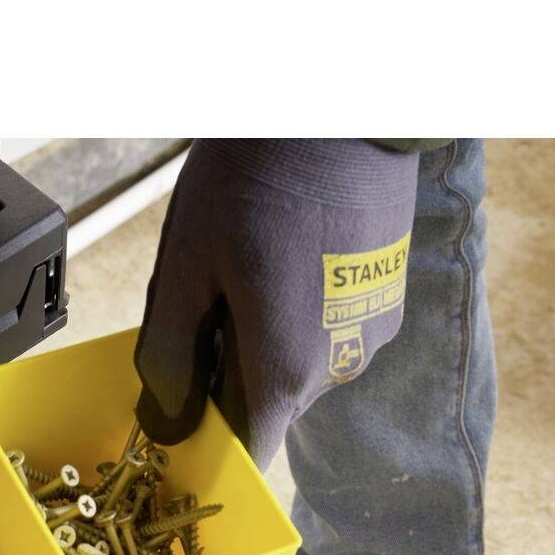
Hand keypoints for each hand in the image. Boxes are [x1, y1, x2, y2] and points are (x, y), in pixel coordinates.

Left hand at [134, 140, 423, 468]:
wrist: (349, 105)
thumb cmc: (259, 178)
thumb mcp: (187, 267)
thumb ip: (170, 356)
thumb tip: (164, 422)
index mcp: (285, 371)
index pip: (248, 448)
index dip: (211, 440)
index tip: (184, 412)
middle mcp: (339, 367)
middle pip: (269, 402)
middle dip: (231, 371)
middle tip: (211, 300)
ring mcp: (372, 334)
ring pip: (301, 364)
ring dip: (268, 337)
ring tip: (255, 264)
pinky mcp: (390, 298)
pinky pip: (333, 329)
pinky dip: (305, 310)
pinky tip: (290, 252)